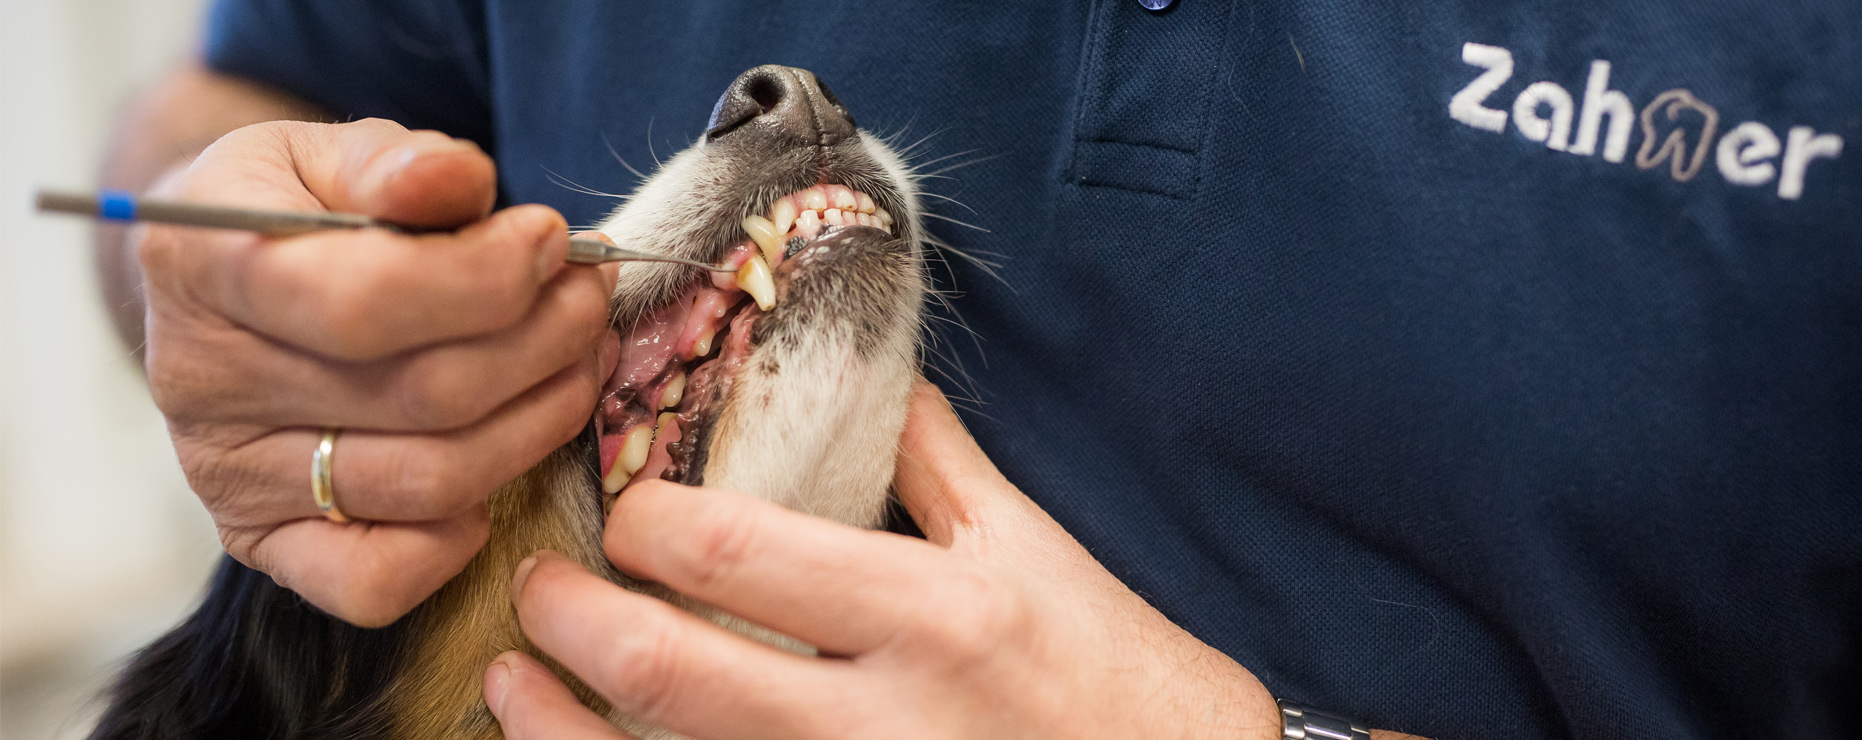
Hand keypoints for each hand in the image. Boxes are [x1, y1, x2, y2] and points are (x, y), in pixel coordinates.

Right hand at [138, 118, 616, 626]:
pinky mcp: (262, 542)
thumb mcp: (334, 154)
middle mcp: (203, 383)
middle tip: (588, 298)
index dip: (486, 279)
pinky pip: (377, 582)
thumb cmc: (302, 209)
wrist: (227, 275)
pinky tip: (501, 458)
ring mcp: (229, 476)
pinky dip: (460, 537)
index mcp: (202, 265)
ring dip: (541, 421)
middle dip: (544, 342)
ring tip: (581, 358)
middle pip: (424, 397)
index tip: (550, 240)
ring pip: (432, 483)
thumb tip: (460, 180)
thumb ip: (399, 165)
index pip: (364, 303)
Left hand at [485, 380, 1284, 738]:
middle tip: (533, 589)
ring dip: (557, 733)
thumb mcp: (1039, 556)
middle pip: (670, 671)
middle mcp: (881, 721)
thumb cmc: (1121, 678)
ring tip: (511, 687)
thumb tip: (874, 382)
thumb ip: (941, 469)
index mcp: (930, 616)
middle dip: (569, 623)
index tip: (619, 506)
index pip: (738, 556)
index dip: (646, 524)